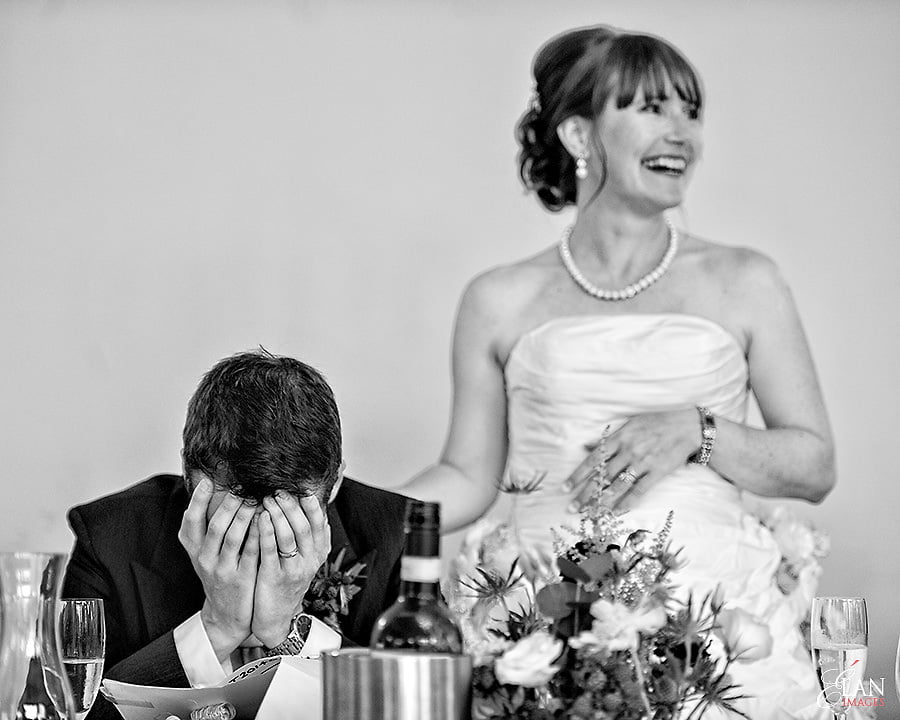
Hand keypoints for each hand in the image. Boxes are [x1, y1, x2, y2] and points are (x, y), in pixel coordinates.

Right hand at [177, 476, 259, 660]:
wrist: (227, 613)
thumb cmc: (220, 572)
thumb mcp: (206, 552)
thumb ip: (208, 526)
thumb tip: (212, 488)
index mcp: (194, 549)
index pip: (190, 521)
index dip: (197, 501)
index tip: (208, 481)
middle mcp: (204, 559)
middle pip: (215, 527)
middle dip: (229, 504)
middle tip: (241, 487)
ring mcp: (223, 570)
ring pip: (234, 538)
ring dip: (245, 516)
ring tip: (257, 498)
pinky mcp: (242, 579)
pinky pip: (252, 552)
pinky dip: (259, 534)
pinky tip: (268, 519)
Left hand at [251, 492, 330, 647]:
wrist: (275, 617)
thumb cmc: (287, 581)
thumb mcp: (305, 559)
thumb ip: (308, 536)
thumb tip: (312, 505)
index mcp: (318, 553)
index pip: (320, 523)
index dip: (311, 505)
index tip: (301, 489)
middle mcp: (310, 561)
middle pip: (304, 526)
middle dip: (291, 506)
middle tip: (278, 490)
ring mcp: (293, 570)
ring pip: (289, 536)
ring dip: (278, 515)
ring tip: (266, 499)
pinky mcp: (274, 577)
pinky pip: (270, 550)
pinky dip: (266, 532)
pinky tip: (259, 518)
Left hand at [564, 409, 697, 510]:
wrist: (687, 427)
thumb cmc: (655, 424)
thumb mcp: (629, 425)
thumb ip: (607, 439)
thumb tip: (585, 447)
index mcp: (620, 438)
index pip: (593, 460)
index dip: (578, 475)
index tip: (566, 488)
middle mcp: (629, 451)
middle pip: (602, 476)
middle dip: (586, 493)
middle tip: (572, 508)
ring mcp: (643, 462)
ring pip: (618, 485)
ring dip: (602, 500)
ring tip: (590, 513)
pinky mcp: (657, 472)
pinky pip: (639, 491)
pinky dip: (627, 502)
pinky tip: (615, 512)